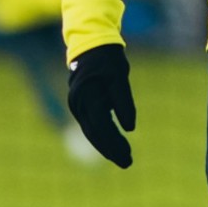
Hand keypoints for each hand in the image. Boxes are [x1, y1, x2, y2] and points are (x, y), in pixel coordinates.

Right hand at [68, 44, 136, 166]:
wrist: (91, 44)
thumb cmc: (107, 59)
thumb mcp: (120, 76)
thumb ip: (124, 102)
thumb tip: (130, 128)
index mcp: (87, 96)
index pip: (102, 127)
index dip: (115, 144)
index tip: (128, 156)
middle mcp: (78, 104)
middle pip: (95, 134)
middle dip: (111, 150)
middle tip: (127, 163)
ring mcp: (77, 105)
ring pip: (92, 131)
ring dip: (107, 145)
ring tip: (123, 156)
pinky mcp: (80, 105)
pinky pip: (91, 124)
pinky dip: (102, 135)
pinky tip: (114, 142)